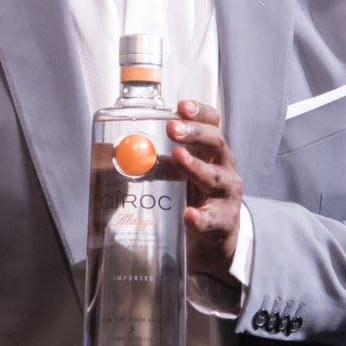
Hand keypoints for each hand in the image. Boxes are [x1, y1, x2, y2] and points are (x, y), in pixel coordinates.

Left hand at [168, 100, 242, 285]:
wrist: (214, 240)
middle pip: (216, 144)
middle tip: (172, 129)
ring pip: (214, 178)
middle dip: (194, 134)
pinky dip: (200, 218)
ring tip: (179, 158)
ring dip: (195, 166)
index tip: (181, 106)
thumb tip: (119, 151)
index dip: (199, 112)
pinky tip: (189, 215)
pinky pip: (212, 220)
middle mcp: (224, 168)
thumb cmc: (192, 198)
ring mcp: (226, 196)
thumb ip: (156, 161)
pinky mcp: (222, 223)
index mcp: (211, 152)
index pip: (212, 124)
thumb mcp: (178, 175)